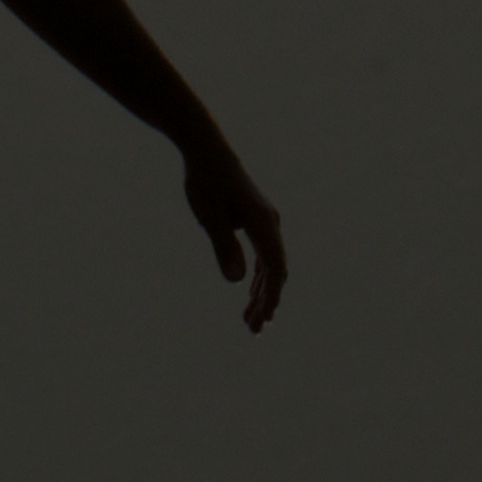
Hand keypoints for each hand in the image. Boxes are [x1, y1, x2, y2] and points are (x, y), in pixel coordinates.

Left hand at [181, 130, 286, 332]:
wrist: (206, 151)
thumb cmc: (206, 182)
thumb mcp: (210, 217)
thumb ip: (224, 247)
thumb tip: (237, 281)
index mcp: (264, 223)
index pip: (275, 268)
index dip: (270, 296)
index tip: (262, 319)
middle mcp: (271, 223)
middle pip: (275, 272)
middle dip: (266, 302)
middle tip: (254, 330)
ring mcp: (265, 222)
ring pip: (270, 266)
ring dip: (262, 293)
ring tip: (251, 321)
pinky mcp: (256, 221)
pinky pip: (263, 256)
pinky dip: (258, 277)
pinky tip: (250, 293)